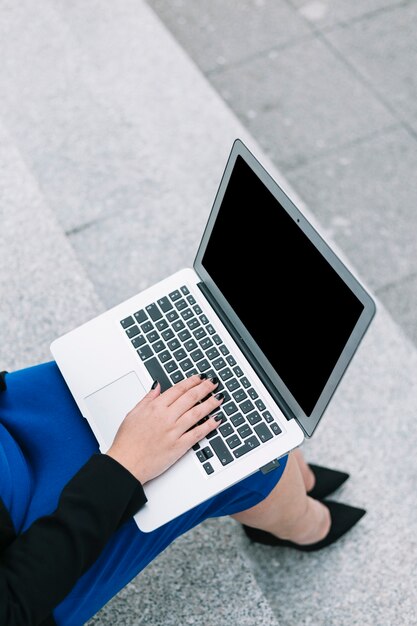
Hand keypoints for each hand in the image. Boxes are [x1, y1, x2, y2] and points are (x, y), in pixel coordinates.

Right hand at [106, 374, 221, 483]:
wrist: (126, 464)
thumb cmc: (127, 442)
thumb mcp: (133, 413)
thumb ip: (148, 398)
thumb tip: (157, 386)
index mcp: (155, 407)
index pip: (178, 389)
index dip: (191, 381)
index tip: (200, 377)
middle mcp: (166, 417)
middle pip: (190, 398)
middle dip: (204, 388)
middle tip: (213, 383)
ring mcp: (173, 432)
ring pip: (196, 413)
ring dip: (210, 403)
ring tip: (219, 397)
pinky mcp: (179, 446)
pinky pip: (197, 433)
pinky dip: (209, 425)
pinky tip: (217, 419)